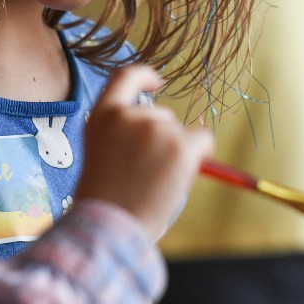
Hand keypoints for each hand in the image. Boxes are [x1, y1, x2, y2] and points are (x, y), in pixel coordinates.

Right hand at [77, 65, 211, 240]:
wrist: (110, 226)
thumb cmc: (105, 203)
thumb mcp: (102, 157)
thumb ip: (124, 138)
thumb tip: (167, 136)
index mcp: (101, 117)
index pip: (124, 78)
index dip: (144, 77)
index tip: (157, 83)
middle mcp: (128, 115)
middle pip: (161, 116)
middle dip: (162, 141)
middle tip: (147, 176)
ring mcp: (156, 127)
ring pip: (181, 134)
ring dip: (175, 154)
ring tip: (154, 184)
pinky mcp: (180, 144)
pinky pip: (202, 140)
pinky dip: (199, 154)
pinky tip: (179, 176)